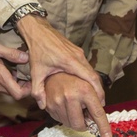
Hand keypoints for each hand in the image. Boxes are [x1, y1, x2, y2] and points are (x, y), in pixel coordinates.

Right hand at [0, 41, 30, 99]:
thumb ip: (12, 54)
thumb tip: (26, 57)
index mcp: (0, 77)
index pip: (18, 94)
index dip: (28, 90)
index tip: (31, 80)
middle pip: (16, 94)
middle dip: (24, 87)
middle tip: (28, 75)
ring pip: (10, 91)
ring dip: (17, 85)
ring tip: (21, 72)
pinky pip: (3, 87)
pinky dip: (10, 82)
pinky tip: (11, 71)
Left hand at [14, 14, 109, 136]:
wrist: (38, 30)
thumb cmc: (37, 50)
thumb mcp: (36, 72)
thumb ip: (38, 90)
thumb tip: (42, 106)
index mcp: (71, 62)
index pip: (91, 78)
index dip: (98, 91)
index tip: (101, 102)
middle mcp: (78, 56)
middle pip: (94, 75)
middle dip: (98, 90)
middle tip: (99, 104)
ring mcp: (78, 52)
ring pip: (91, 70)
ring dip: (93, 83)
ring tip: (93, 97)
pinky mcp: (76, 51)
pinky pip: (86, 65)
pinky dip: (88, 76)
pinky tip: (84, 85)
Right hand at [43, 73, 110, 136]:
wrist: (53, 72)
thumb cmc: (74, 78)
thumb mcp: (90, 83)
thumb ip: (98, 99)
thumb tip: (99, 117)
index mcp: (84, 90)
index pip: (97, 113)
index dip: (103, 127)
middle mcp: (70, 97)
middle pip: (79, 125)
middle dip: (84, 124)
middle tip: (84, 115)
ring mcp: (58, 103)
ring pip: (69, 124)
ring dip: (74, 120)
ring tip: (74, 106)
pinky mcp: (49, 107)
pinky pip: (61, 121)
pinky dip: (66, 117)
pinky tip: (65, 106)